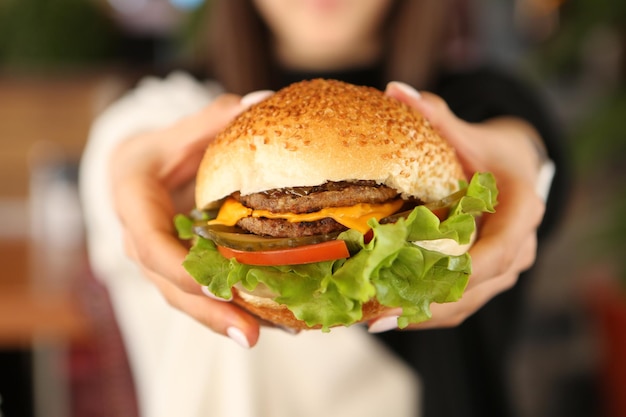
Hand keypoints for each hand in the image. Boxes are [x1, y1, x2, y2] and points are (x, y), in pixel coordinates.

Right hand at [110, 90, 273, 347]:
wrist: (139, 173)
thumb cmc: (160, 150)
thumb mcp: (180, 131)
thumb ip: (215, 120)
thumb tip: (261, 100)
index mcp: (133, 204)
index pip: (149, 244)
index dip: (180, 269)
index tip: (217, 286)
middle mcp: (141, 243)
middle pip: (171, 286)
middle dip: (210, 313)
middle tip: (250, 334)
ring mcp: (160, 262)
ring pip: (187, 300)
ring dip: (225, 321)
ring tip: (268, 335)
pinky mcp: (180, 271)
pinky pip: (203, 295)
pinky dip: (233, 309)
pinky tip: (272, 322)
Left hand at [368, 81, 546, 331]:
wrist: (515, 170)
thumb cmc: (491, 151)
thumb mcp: (469, 133)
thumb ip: (436, 116)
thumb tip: (395, 90)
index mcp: (522, 211)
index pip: (495, 253)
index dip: (456, 274)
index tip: (415, 285)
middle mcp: (520, 246)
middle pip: (475, 288)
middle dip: (426, 302)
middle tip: (377, 312)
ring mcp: (506, 267)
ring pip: (467, 302)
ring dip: (422, 313)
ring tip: (373, 319)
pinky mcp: (489, 279)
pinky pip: (461, 303)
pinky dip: (427, 310)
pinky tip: (389, 315)